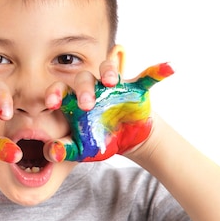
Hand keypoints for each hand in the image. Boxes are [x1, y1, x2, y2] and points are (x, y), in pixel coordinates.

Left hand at [48, 63, 173, 161]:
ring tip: (111, 81)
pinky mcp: (136, 88)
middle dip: (84, 89)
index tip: (52, 103)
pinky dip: (157, 71)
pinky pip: (146, 76)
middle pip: (83, 78)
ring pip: (108, 69)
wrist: (127, 141)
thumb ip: (64, 150)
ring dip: (109, 71)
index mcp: (74, 100)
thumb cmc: (98, 141)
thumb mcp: (81, 149)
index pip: (59, 89)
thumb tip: (52, 152)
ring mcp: (113, 86)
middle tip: (87, 104)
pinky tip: (168, 68)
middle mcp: (92, 88)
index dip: (54, 93)